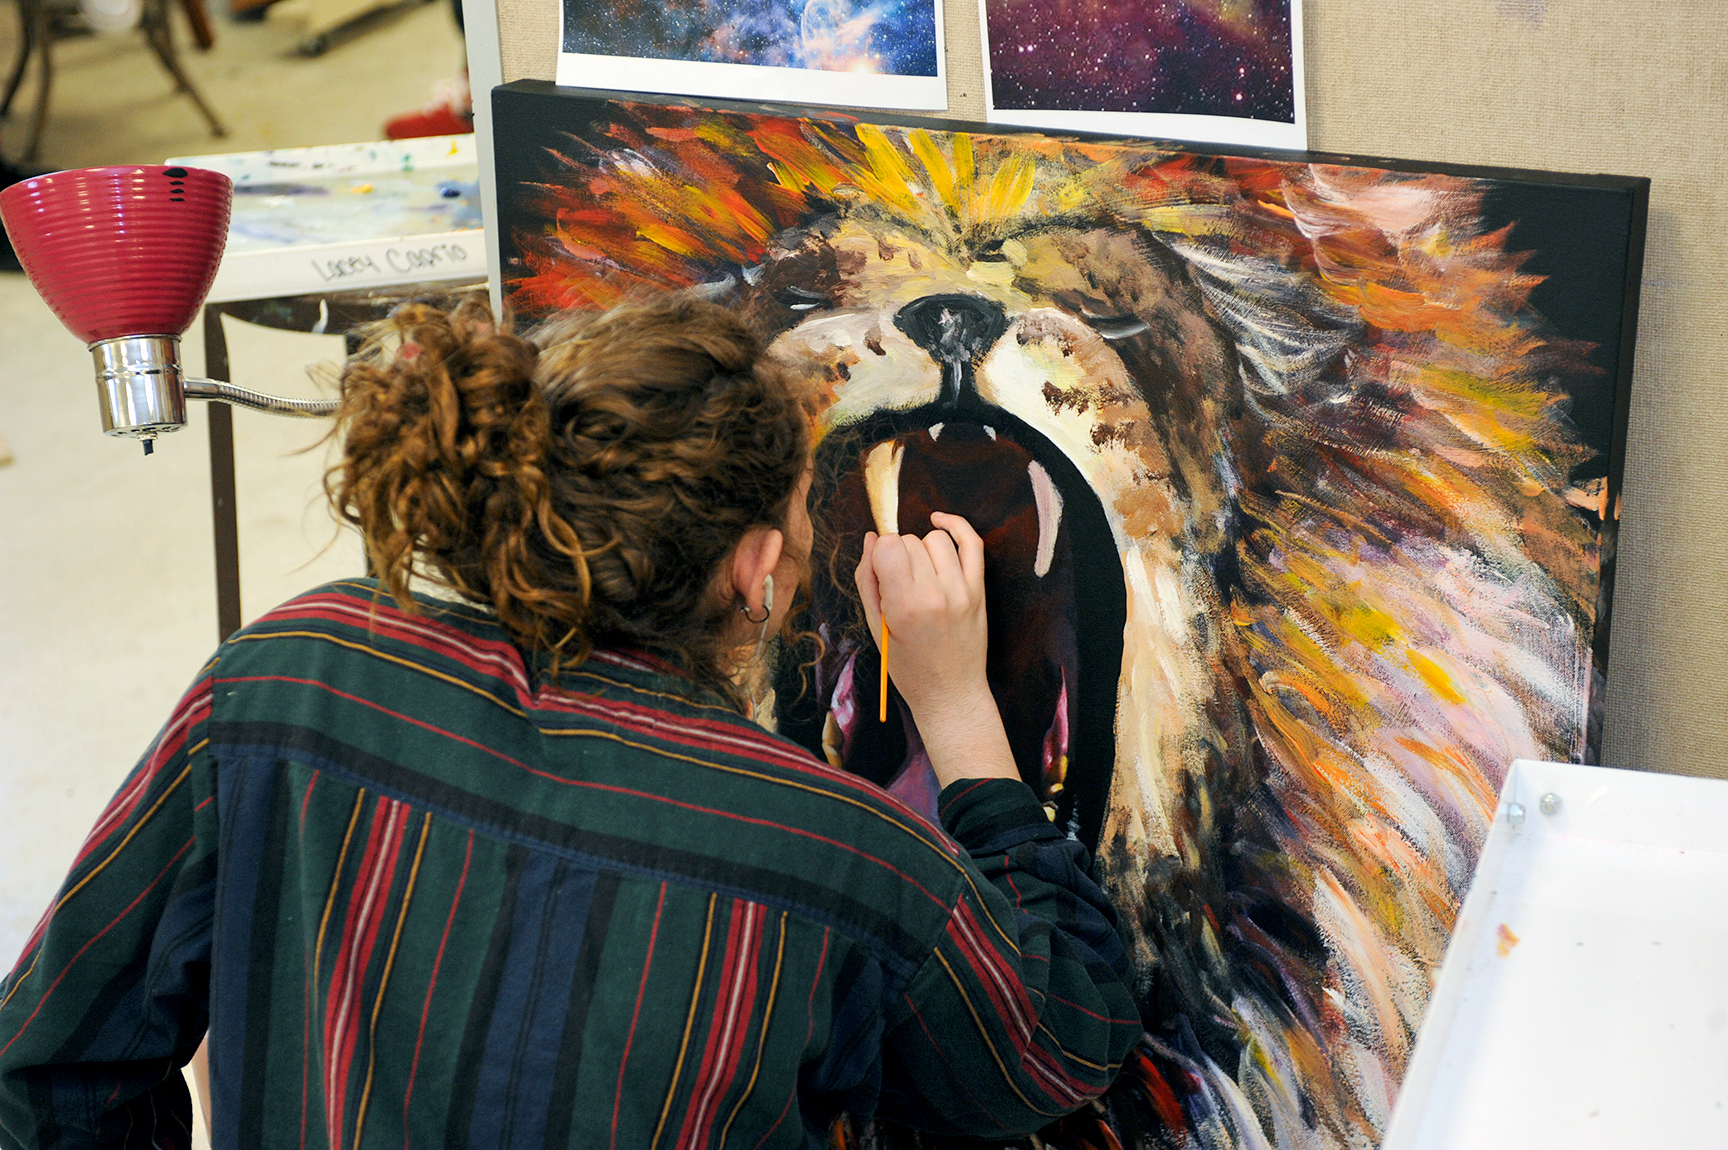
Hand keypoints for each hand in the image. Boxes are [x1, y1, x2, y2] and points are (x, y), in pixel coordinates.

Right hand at [855, 512, 1018, 786]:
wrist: (952, 694)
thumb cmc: (908, 668)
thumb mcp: (875, 629)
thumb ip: (868, 581)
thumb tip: (869, 538)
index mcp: (905, 607)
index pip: (888, 546)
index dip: (879, 555)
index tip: (880, 573)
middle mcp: (936, 595)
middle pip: (909, 541)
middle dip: (898, 556)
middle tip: (898, 584)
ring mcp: (962, 591)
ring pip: (935, 539)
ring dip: (922, 549)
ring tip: (919, 575)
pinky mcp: (979, 590)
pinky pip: (972, 542)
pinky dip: (955, 525)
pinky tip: (939, 522)